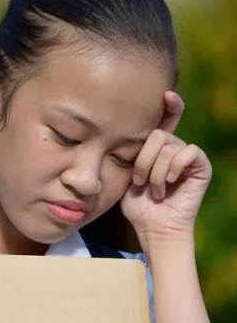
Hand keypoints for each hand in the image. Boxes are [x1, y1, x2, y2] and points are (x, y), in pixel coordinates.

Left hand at [121, 92, 211, 250]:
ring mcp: (189, 157)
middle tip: (140, 182)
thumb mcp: (127, 175)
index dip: (169, 105)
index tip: (166, 93)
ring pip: (168, 146)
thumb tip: (122, 130)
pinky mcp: (201, 167)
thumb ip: (130, 153)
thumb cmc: (138, 206)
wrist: (153, 228)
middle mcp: (175, 149)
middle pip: (157, 134)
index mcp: (157, 149)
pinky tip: (170, 183)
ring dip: (156, 172)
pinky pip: (188, 152)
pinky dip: (174, 167)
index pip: (165, 120)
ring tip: (155, 190)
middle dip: (144, 160)